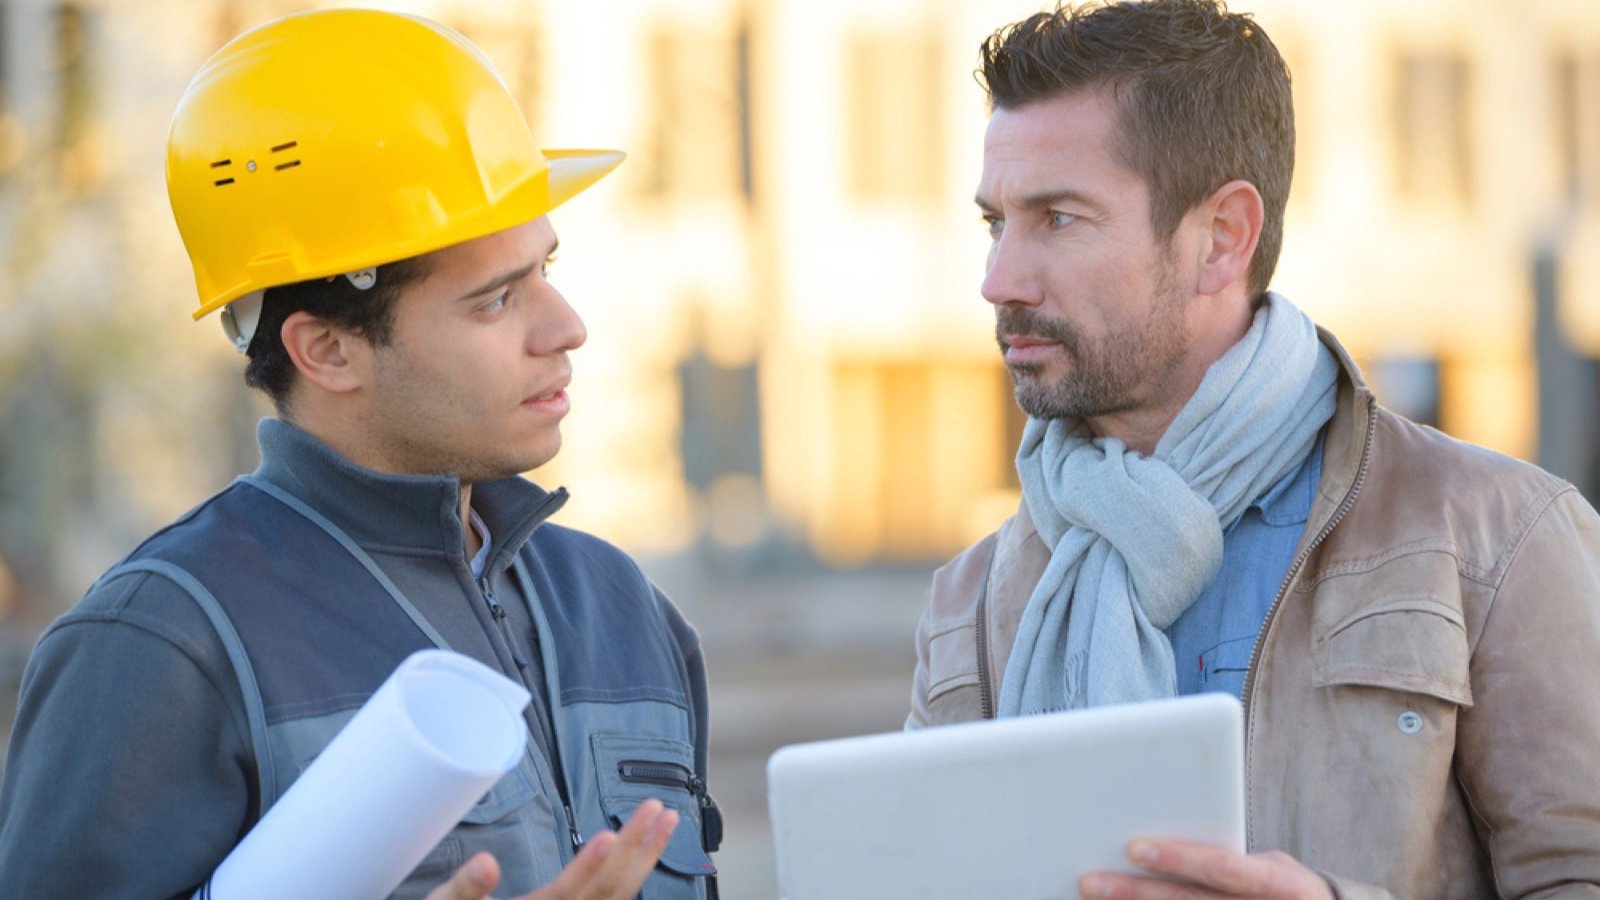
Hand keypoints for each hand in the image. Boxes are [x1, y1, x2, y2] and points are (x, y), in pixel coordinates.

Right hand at [424, 798, 679, 899]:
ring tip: (668, 821)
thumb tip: (485, 863)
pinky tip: (646, 852)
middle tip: (659, 808)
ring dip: (646, 858)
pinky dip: (634, 875)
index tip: (610, 837)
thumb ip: (465, 887)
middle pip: (607, 890)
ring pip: (618, 896)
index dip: (588, 867)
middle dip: (637, 849)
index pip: (565, 893)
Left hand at [1078, 838, 1333, 898]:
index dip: (1179, 857)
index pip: (1225, 868)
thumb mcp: (1275, 872)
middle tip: (1089, 880)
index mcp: (1284, 886)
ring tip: (1097, 897)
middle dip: (1136, 893)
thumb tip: (1157, 843)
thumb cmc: (1286, 892)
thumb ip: (1231, 860)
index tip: (1133, 846)